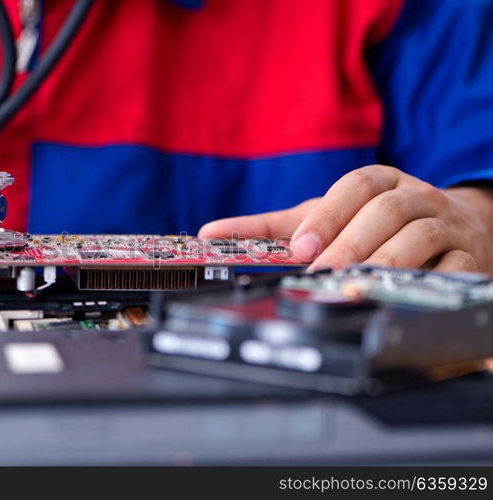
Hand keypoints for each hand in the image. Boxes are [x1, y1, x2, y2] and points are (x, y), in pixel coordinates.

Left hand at [199, 165, 492, 272]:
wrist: (456, 228)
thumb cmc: (375, 224)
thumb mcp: (326, 219)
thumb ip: (274, 228)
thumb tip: (210, 233)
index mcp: (380, 182)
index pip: (357, 185)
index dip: (329, 214)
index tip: (302, 247)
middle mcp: (416, 196)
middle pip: (388, 210)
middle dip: (352, 242)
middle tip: (321, 273)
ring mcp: (446, 226)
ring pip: (421, 236)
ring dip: (384, 262)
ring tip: (353, 288)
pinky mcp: (469, 257)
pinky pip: (457, 268)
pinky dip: (429, 282)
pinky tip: (400, 297)